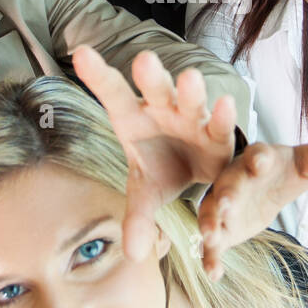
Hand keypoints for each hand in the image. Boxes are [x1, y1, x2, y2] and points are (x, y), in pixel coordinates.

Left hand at [72, 46, 237, 262]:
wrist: (196, 174)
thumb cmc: (161, 170)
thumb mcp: (145, 195)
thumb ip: (137, 219)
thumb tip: (133, 254)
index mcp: (133, 120)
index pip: (113, 95)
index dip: (98, 75)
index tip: (81, 53)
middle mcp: (161, 111)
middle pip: (154, 90)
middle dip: (151, 76)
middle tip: (144, 60)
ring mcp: (190, 118)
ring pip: (189, 100)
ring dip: (190, 90)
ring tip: (191, 79)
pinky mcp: (216, 133)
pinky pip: (218, 123)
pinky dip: (223, 115)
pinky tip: (226, 104)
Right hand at [198, 142, 307, 279]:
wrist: (270, 184)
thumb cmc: (287, 169)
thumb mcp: (307, 162)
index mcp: (258, 158)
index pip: (257, 154)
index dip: (258, 159)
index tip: (259, 165)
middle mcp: (235, 179)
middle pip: (227, 186)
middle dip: (225, 196)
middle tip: (225, 206)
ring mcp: (224, 205)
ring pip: (211, 213)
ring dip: (209, 225)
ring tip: (209, 239)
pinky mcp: (224, 228)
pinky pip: (214, 244)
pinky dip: (210, 258)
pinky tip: (213, 274)